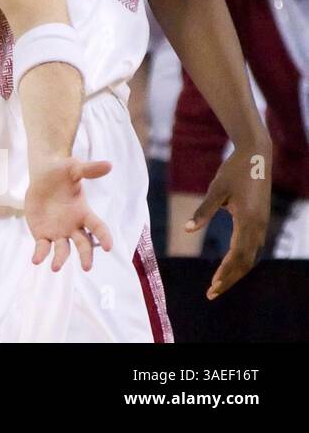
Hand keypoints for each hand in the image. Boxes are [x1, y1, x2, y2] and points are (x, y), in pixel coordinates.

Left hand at [25, 157, 113, 271]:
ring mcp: (58, 232)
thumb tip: (109, 165)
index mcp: (84, 213)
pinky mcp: (42, 234)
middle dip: (85, 256)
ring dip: (60, 260)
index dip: (104, 237)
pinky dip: (40, 254)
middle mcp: (74, 226)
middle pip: (83, 244)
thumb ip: (89, 169)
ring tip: (55, 267)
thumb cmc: (60, 173)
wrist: (41, 177)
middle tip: (86, 268)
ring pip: (62, 250)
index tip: (108, 247)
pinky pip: (43, 247)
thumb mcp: (73, 169)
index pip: (98, 227)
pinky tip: (36, 260)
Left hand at [185, 145, 269, 298]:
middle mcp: (258, 226)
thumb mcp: (216, 190)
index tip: (212, 287)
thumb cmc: (233, 171)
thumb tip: (187, 230)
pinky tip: (230, 265)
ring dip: (236, 272)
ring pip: (251, 256)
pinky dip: (242, 260)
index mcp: (248, 221)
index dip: (225, 273)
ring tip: (219, 283)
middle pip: (246, 262)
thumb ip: (203, 211)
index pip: (237, 256)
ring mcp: (262, 224)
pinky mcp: (260, 220)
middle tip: (212, 293)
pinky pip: (253, 247)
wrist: (256, 156)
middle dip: (229, 279)